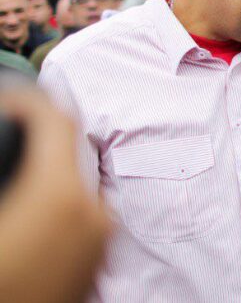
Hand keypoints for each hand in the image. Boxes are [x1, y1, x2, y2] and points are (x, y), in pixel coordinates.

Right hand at [0, 88, 110, 302]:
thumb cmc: (4, 276)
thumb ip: (8, 171)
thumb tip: (11, 164)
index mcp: (62, 196)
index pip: (57, 121)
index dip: (30, 101)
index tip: (12, 98)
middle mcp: (93, 217)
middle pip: (65, 157)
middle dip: (33, 145)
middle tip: (8, 137)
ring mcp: (97, 247)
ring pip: (70, 192)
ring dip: (42, 181)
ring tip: (12, 181)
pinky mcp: (91, 273)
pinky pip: (73, 225)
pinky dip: (49, 213)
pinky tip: (21, 222)